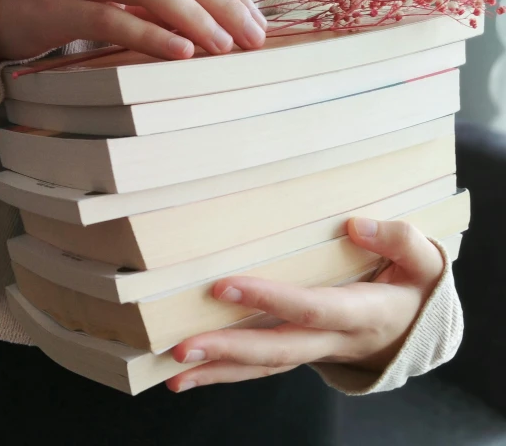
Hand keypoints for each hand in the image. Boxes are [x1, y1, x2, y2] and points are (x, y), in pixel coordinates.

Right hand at [0, 0, 265, 60]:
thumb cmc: (67, 1)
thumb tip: (213, 25)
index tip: (256, 21)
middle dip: (220, 1)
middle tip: (252, 38)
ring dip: (192, 15)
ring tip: (222, 46)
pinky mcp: (55, 6)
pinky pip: (110, 17)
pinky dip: (150, 34)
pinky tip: (179, 52)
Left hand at [166, 217, 444, 392]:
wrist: (414, 329)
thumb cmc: (412, 286)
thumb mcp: (423, 261)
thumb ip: (398, 241)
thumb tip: (355, 226)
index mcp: (363, 313)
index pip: (311, 308)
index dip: (270, 299)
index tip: (225, 287)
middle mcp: (334, 340)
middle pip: (279, 349)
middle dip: (230, 349)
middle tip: (183, 347)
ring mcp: (315, 350)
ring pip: (266, 367)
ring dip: (220, 371)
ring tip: (175, 372)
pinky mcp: (301, 350)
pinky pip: (264, 366)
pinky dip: (228, 372)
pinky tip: (194, 373)